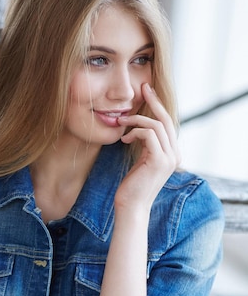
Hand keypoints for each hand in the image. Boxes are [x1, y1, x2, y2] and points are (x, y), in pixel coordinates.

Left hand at [115, 82, 179, 212]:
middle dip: (154, 101)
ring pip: (156, 125)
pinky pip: (149, 135)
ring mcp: (169, 158)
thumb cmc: (132, 187)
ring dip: (136, 120)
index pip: (168, 124)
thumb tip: (139, 130)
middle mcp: (175, 155)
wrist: (131, 207)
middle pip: (166, 120)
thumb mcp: (141, 162)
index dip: (158, 106)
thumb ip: (145, 146)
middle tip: (142, 88)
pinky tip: (124, 139)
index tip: (147, 91)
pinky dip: (135, 132)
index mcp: (172, 154)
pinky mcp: (159, 161)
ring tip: (122, 122)